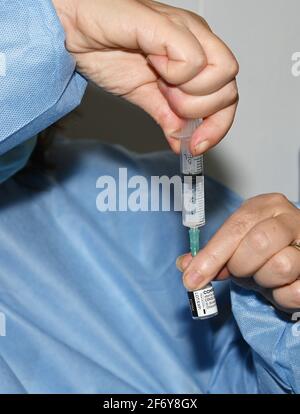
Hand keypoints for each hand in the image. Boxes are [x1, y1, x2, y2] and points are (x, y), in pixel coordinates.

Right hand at [52, 0, 238, 153]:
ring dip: (189, 93)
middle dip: (199, 111)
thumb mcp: (144, 95)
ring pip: (223, 74)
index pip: (228, 97)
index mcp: (196, 56)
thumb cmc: (104, 50)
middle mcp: (198, 40)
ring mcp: (186, 30)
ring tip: (160, 81)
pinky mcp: (167, 25)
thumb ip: (167, 117)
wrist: (73, 29)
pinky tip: (152, 63)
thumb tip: (184, 143)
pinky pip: (192, 60)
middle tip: (168, 101)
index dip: (217, 126)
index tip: (196, 145)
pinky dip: (174, 73)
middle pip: (230, 90)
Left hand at [177, 194, 299, 311]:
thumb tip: (185, 266)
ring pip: (280, 266)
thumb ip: (212, 255)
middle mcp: (291, 219)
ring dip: (263, 281)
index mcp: (267, 206)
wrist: (297, 258)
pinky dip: (281, 297)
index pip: (236, 226)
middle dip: (240, 265)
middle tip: (239, 271)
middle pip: (259, 243)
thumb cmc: (264, 251)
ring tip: (263, 276)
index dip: (212, 255)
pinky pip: (295, 292)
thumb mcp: (236, 247)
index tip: (192, 279)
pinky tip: (279, 288)